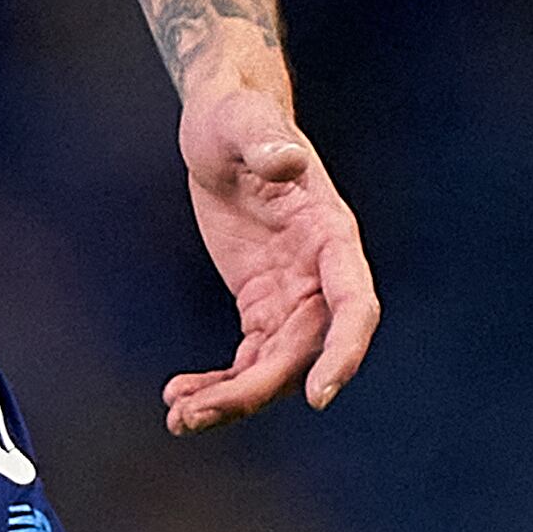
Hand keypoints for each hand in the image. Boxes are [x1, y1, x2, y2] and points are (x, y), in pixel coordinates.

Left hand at [166, 83, 378, 434]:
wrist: (222, 124)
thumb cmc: (238, 114)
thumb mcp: (242, 121)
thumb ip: (266, 141)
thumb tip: (285, 159)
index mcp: (332, 234)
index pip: (353, 303)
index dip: (344, 351)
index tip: (320, 395)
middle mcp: (320, 274)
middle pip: (302, 351)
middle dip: (255, 390)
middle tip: (195, 414)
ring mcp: (292, 294)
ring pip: (275, 367)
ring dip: (233, 400)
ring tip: (179, 417)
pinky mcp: (261, 303)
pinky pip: (250, 359)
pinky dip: (220, 383)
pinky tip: (179, 398)